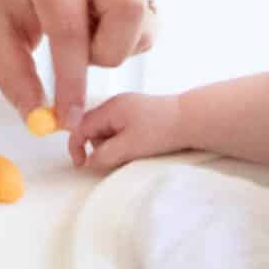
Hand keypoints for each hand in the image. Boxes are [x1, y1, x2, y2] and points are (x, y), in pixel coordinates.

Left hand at [0, 0, 152, 130]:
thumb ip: (15, 78)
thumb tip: (38, 119)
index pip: (69, 28)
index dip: (71, 81)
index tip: (68, 118)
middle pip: (128, 9)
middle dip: (107, 52)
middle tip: (80, 59)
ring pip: (144, 21)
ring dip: (116, 47)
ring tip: (82, 39)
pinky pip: (149, 24)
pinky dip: (126, 41)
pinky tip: (97, 32)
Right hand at [71, 89, 188, 173]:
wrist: (192, 120)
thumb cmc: (162, 130)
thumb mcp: (129, 147)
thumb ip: (104, 155)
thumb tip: (89, 162)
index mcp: (110, 108)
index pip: (80, 126)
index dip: (76, 146)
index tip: (81, 164)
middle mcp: (116, 104)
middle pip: (93, 129)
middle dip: (100, 147)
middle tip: (119, 157)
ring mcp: (128, 107)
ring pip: (108, 131)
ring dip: (114, 145)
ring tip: (134, 151)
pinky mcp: (138, 114)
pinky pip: (121, 130)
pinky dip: (125, 141)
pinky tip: (140, 145)